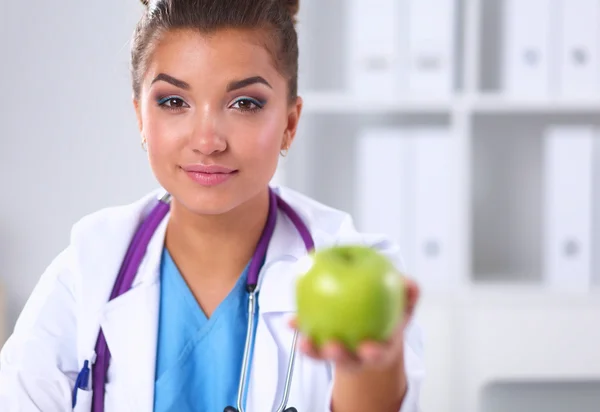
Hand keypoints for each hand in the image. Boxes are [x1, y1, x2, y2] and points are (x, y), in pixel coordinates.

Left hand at [288, 276, 419, 372]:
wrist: (373, 333)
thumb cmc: (387, 317)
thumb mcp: (402, 306)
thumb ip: (408, 294)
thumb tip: (409, 281)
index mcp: (378, 350)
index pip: (377, 355)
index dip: (372, 353)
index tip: (369, 348)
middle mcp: (357, 357)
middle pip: (347, 361)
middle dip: (339, 356)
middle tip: (332, 345)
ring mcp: (337, 354)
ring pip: (324, 356)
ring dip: (313, 350)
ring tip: (304, 339)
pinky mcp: (321, 348)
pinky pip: (309, 341)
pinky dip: (300, 330)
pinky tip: (291, 321)